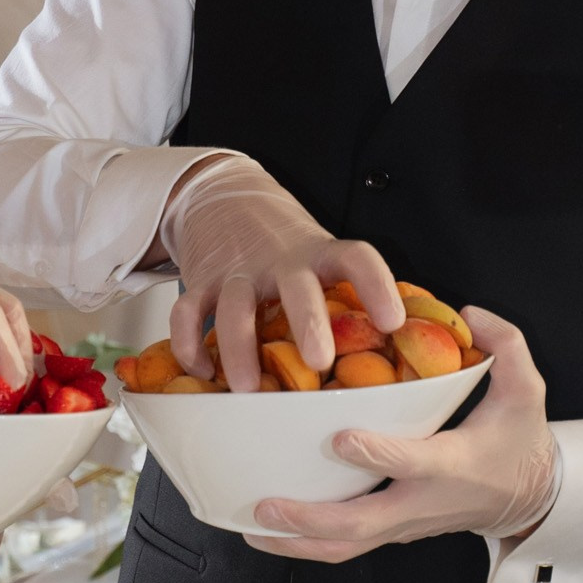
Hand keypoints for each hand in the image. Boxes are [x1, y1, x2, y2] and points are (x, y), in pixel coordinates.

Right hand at [161, 154, 401, 391]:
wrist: (224, 195)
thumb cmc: (285, 244)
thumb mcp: (320, 254)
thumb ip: (346, 291)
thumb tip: (394, 347)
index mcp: (319, 254)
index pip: (356, 258)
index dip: (377, 287)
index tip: (393, 322)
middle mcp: (281, 261)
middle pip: (296, 287)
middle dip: (307, 323)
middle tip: (319, 361)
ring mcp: (239, 271)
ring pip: (234, 306)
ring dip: (239, 348)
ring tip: (247, 387)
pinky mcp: (202, 280)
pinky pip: (188, 312)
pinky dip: (189, 345)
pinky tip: (203, 372)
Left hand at [250, 309, 558, 562]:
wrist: (528, 500)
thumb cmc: (519, 441)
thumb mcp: (527, 390)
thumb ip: (505, 345)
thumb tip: (469, 314)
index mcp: (452, 465)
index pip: (410, 463)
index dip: (375, 455)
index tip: (340, 438)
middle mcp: (421, 502)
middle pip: (362, 524)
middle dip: (310, 519)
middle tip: (267, 505)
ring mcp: (404, 524)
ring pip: (346, 548)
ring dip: (296, 543)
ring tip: (251, 528)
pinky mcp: (391, 532)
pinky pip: (345, 547)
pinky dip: (304, 544)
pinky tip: (267, 531)